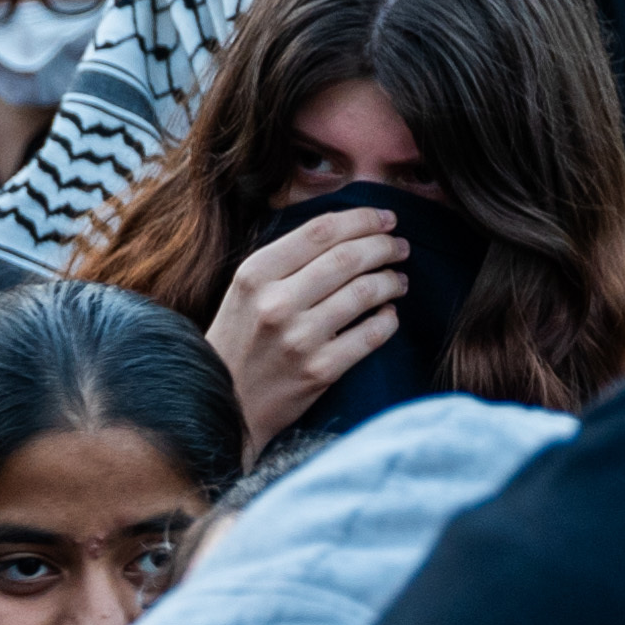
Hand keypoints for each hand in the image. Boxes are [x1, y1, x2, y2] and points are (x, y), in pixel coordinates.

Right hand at [207, 204, 407, 445]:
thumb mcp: (245, 292)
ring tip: (397, 280)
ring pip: (366, 292)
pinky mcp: (319, 371)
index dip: (363, 219)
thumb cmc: (239, 342)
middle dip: (385, 246)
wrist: (224, 405)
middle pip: (348, 257)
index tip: (386, 219)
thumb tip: (347, 231)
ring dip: (392, 281)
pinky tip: (388, 314)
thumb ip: (285, 261)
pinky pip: (372, 334)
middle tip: (400, 247)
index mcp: (255, 275)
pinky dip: (388, 319)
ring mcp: (298, 339)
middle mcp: (275, 303)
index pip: (321, 231)